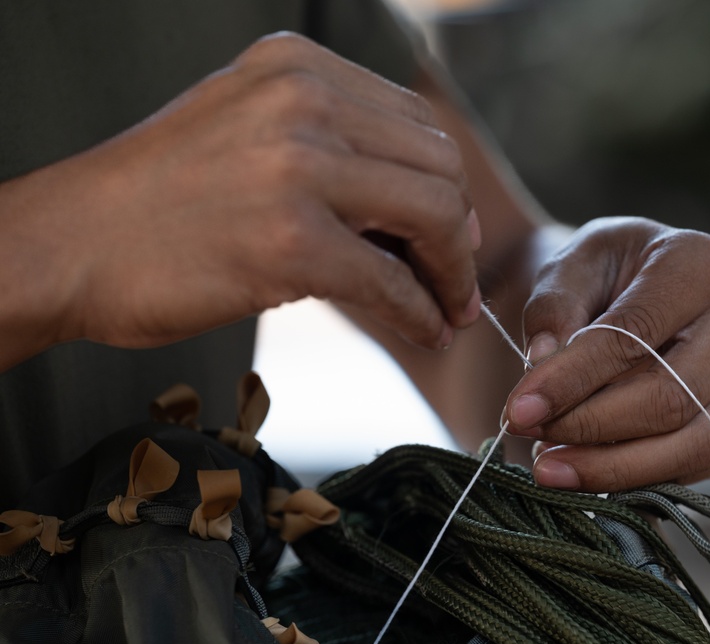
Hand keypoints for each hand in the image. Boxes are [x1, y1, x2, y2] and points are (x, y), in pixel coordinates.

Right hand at [0, 32, 479, 369]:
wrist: (70, 244)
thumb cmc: (159, 199)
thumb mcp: (249, 132)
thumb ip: (333, 147)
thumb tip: (426, 211)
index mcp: (297, 67)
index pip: (416, 123)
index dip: (448, 187)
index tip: (452, 235)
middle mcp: (303, 101)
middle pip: (440, 165)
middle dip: (459, 233)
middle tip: (455, 279)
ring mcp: (297, 167)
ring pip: (435, 214)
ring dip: (451, 273)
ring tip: (446, 308)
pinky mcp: (290, 242)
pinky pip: (391, 281)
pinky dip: (419, 313)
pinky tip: (421, 329)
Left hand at [503, 217, 709, 491]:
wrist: (637, 290)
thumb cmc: (601, 275)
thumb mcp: (568, 268)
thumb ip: (552, 310)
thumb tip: (541, 366)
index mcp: (701, 263)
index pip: (634, 336)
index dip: (573, 381)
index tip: (519, 410)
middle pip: (669, 398)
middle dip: (590, 429)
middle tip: (531, 439)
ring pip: (691, 444)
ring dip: (614, 467)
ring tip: (550, 468)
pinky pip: (702, 466)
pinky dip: (643, 479)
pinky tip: (590, 471)